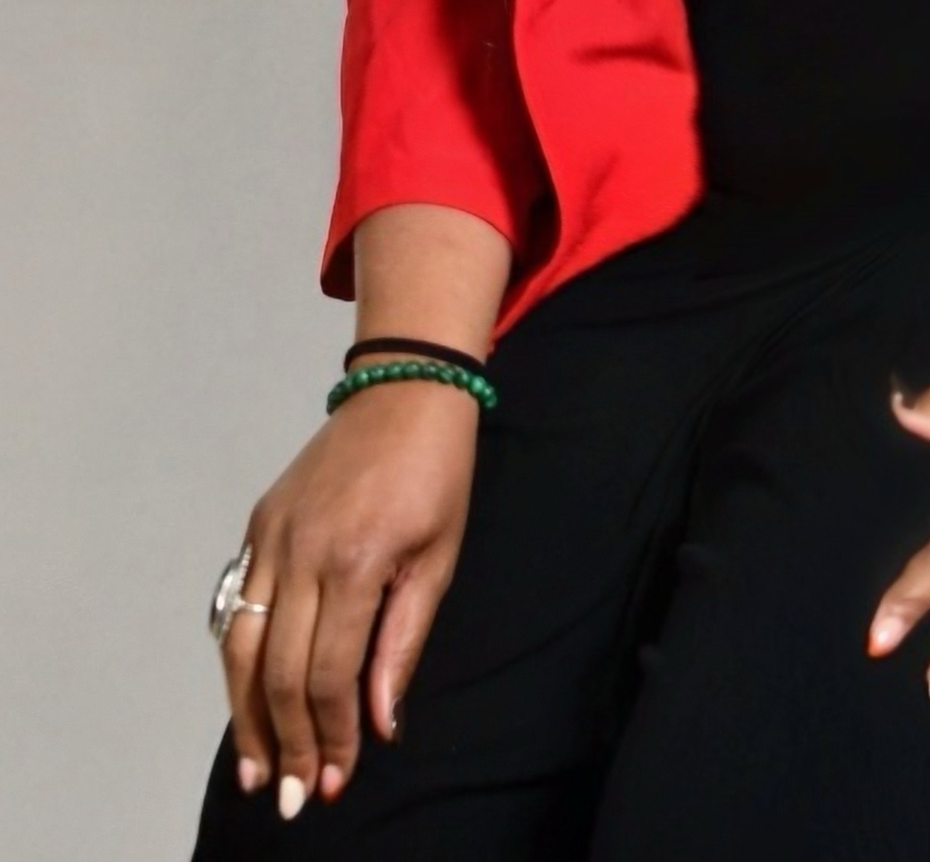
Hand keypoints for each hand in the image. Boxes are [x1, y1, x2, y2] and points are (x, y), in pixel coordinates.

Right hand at [218, 384, 478, 814]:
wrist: (406, 389)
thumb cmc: (436, 471)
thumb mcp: (438, 558)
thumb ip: (401, 644)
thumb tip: (380, 722)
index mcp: (353, 561)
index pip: (326, 675)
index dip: (330, 735)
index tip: (336, 779)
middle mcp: (300, 552)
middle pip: (276, 672)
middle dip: (286, 742)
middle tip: (292, 795)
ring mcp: (271, 536)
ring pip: (241, 647)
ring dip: (247, 715)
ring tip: (257, 769)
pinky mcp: (259, 524)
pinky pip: (236, 606)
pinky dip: (239, 660)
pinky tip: (248, 698)